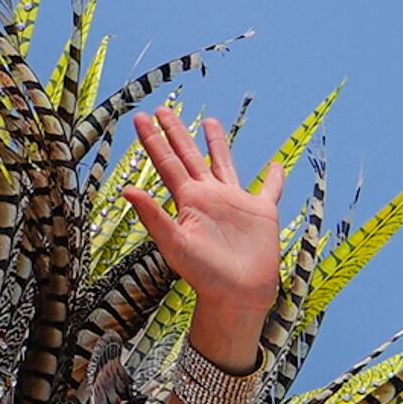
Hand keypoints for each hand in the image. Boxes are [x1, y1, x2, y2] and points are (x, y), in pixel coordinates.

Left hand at [119, 104, 287, 344]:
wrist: (236, 295)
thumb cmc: (203, 275)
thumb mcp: (173, 243)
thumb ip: (152, 215)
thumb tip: (126, 189)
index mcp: (188, 201)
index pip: (167, 162)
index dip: (153, 140)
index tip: (140, 117)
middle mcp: (209, 196)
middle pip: (189, 155)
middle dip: (176, 132)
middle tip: (163, 108)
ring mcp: (234, 202)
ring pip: (224, 163)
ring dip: (217, 143)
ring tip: (211, 121)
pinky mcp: (260, 212)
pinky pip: (268, 189)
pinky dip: (273, 177)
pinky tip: (276, 164)